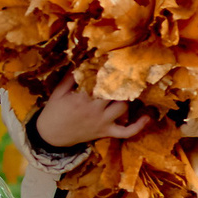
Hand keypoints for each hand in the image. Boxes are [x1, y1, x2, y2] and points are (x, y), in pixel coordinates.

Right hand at [31, 70, 147, 149]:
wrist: (50, 136)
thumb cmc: (54, 112)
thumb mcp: (59, 92)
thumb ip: (71, 77)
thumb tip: (83, 61)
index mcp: (82, 98)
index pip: (100, 81)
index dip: (108, 70)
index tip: (113, 60)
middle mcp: (95, 110)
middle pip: (115, 93)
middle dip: (122, 82)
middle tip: (128, 72)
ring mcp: (102, 122)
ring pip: (123, 108)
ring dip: (128, 98)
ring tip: (130, 89)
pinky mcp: (105, 132)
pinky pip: (126, 132)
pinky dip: (138, 126)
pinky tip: (147, 117)